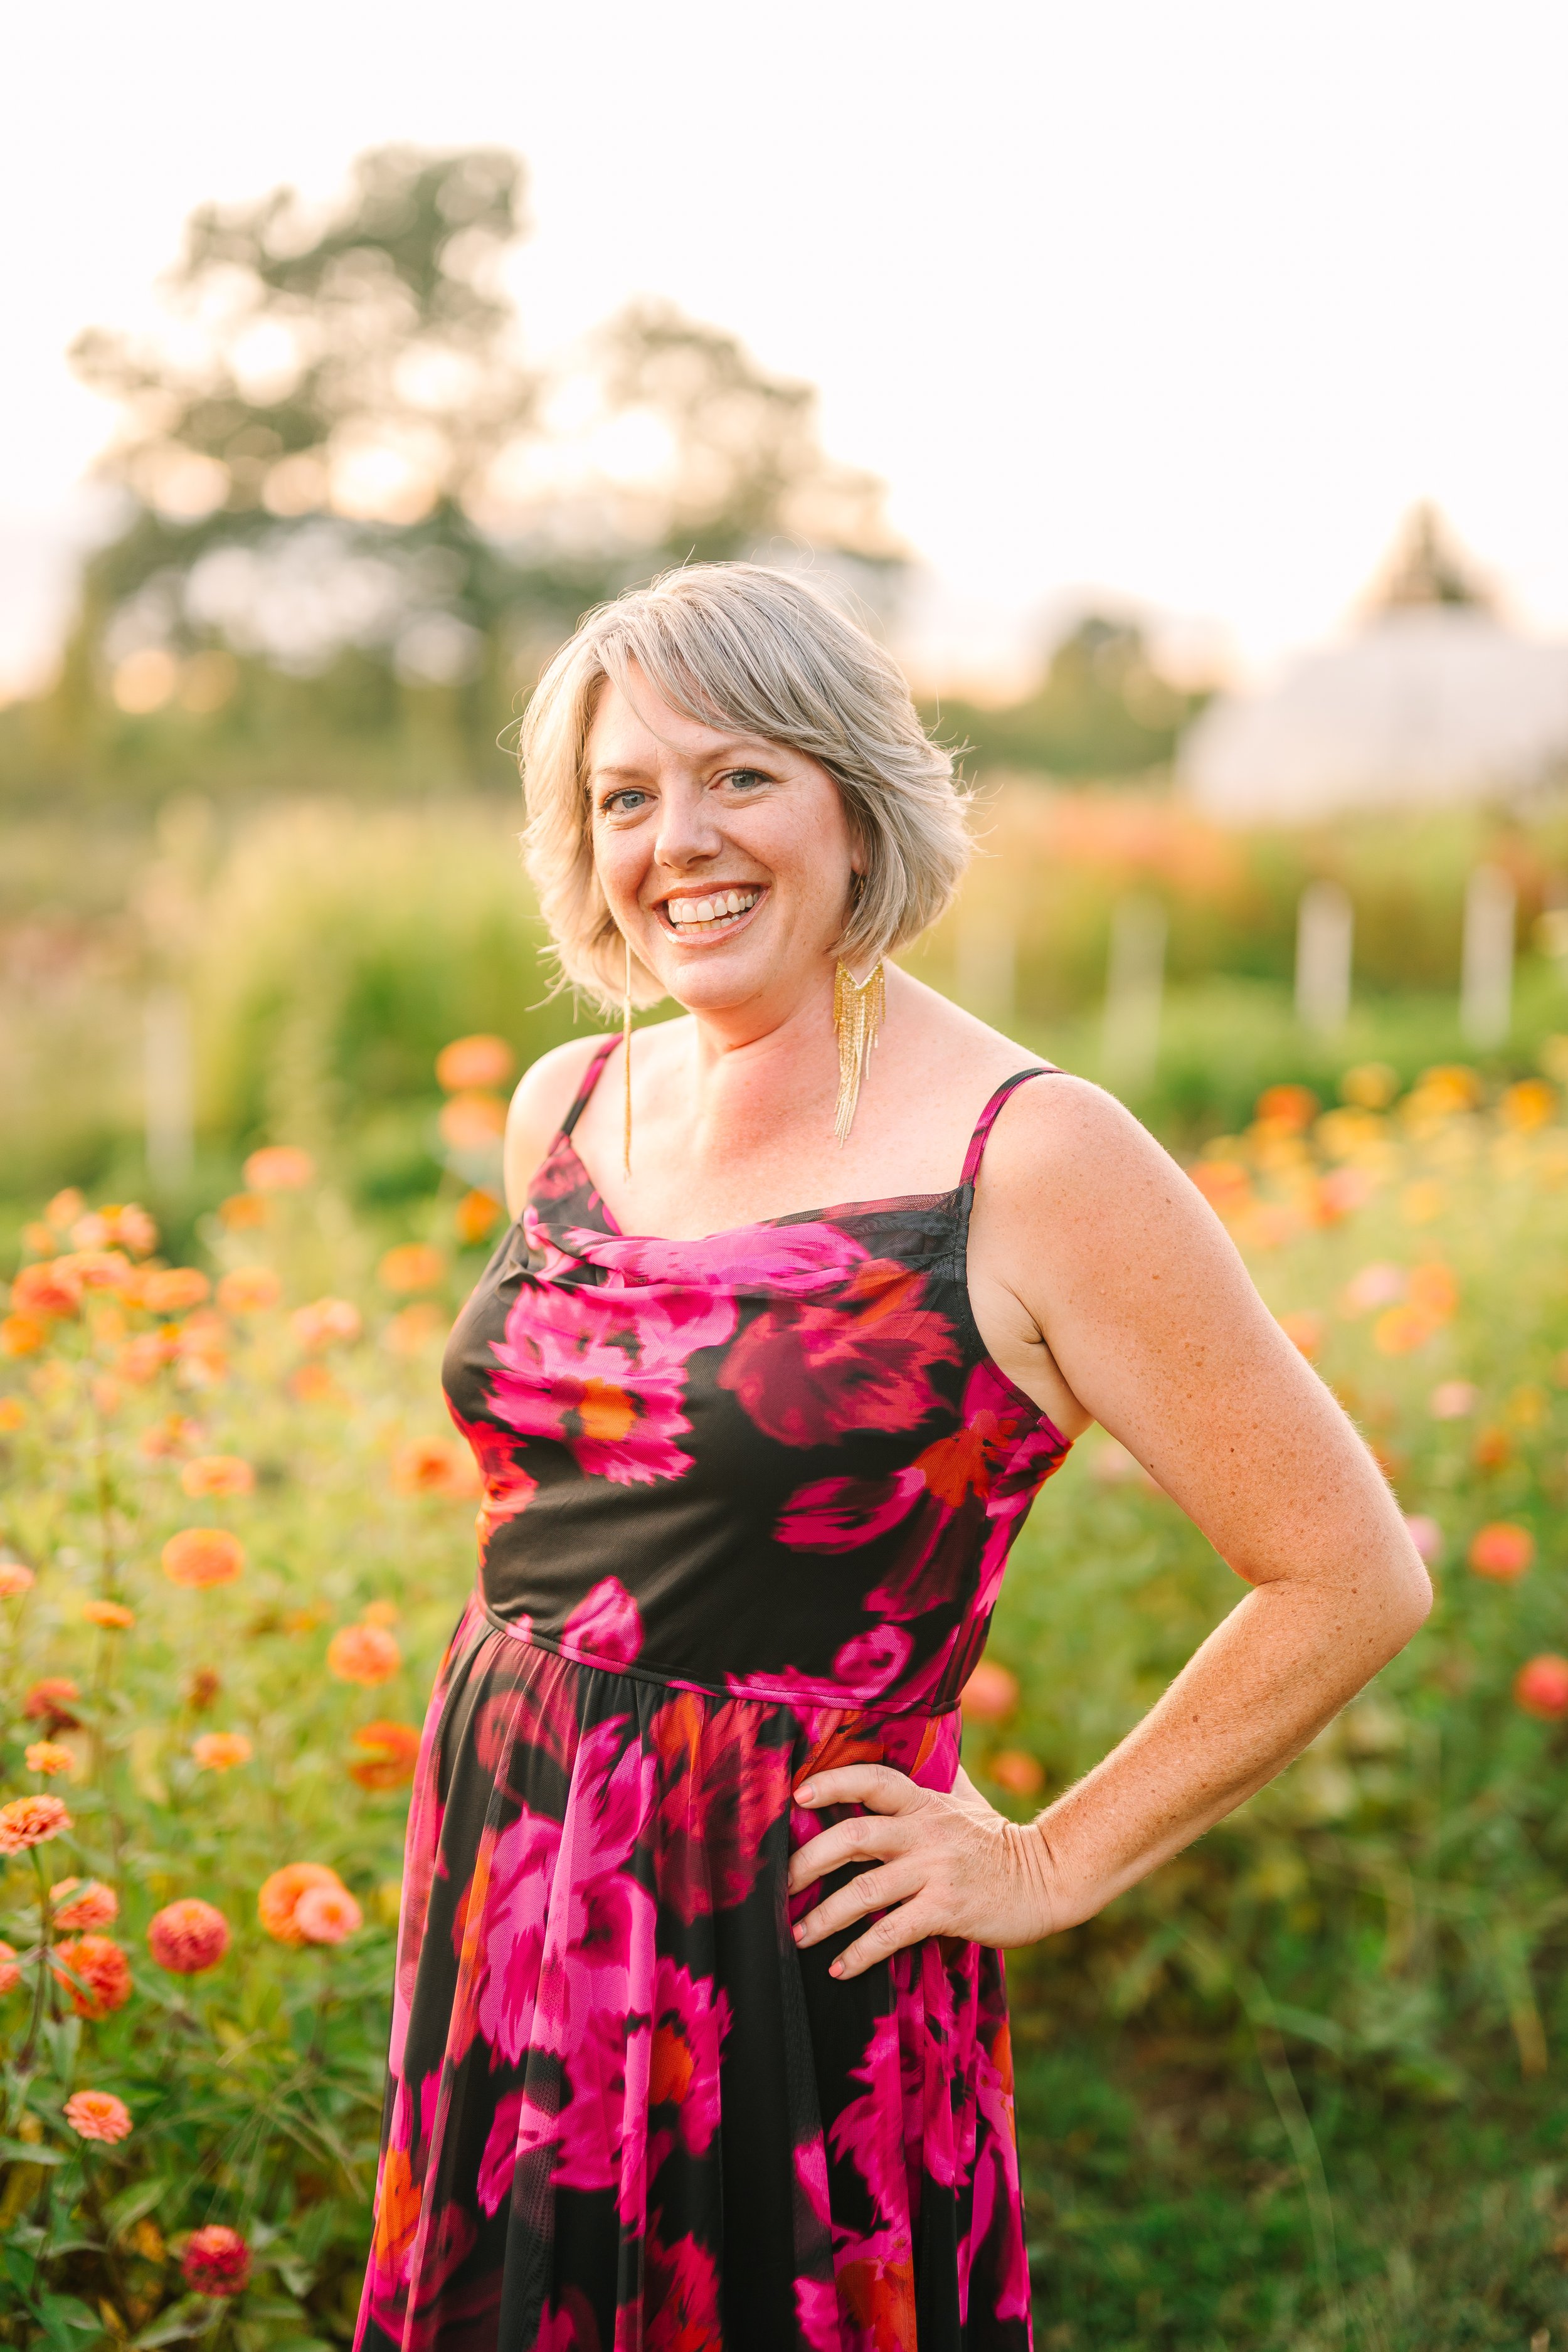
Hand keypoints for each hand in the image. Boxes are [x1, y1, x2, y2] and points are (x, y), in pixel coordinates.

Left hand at [787, 1763, 1056, 1980]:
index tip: (797, 1794)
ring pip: (867, 1890)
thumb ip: (939, 1773)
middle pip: (855, 1836)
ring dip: (825, 1916)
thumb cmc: (996, 1840)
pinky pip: (893, 1931)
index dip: (834, 1782)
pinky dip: (861, 1952)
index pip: (873, 1779)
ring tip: (798, 1935)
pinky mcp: (947, 1909)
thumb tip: (925, 1732)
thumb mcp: (966, 1799)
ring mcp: (936, 1871)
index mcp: (924, 1803)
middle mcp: (926, 1832)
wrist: (1048, 1877)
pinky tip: (839, 1967)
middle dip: (809, 1861)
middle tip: (779, 1884)